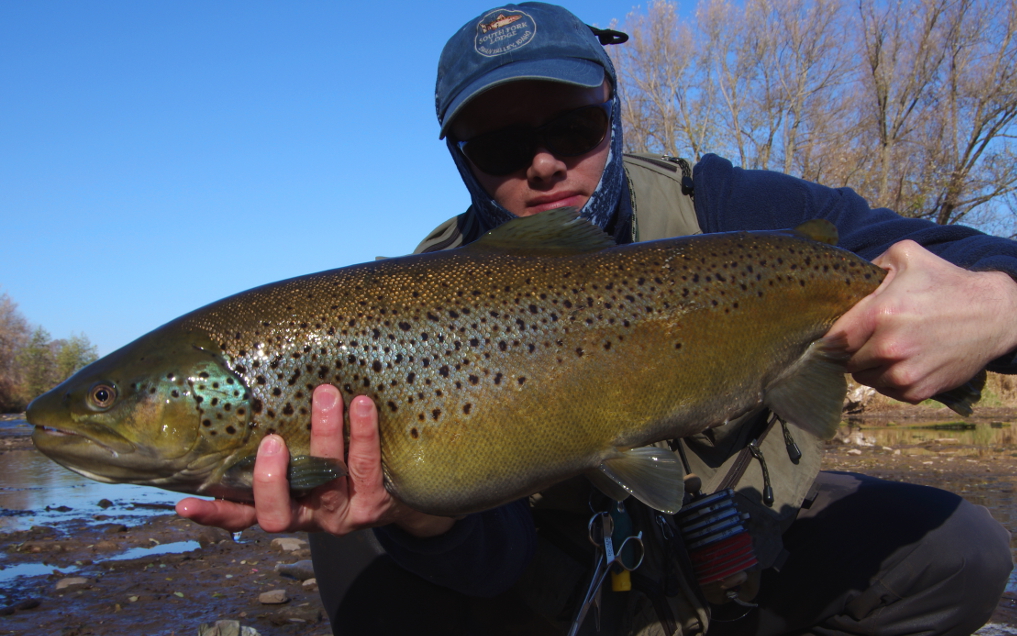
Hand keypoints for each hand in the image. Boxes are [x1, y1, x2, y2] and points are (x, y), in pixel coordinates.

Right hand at [176, 385, 454, 537]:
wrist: (405, 482)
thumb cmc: (340, 454)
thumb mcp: (306, 450)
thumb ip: (279, 431)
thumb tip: (243, 381)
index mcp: (282, 504)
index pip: (238, 515)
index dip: (212, 515)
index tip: (182, 505)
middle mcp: (307, 517)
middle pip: (278, 515)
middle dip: (270, 479)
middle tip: (272, 440)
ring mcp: (342, 514)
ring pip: (327, 482)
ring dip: (324, 436)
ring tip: (326, 393)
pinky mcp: (376, 504)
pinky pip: (368, 469)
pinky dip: (362, 433)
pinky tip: (362, 404)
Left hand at [829, 240, 1016, 403]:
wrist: (994, 314)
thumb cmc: (946, 282)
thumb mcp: (906, 256)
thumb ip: (868, 266)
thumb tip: (842, 281)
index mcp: (881, 313)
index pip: (834, 338)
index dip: (832, 337)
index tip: (838, 334)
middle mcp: (890, 347)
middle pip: (846, 360)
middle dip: (853, 350)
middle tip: (869, 338)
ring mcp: (904, 373)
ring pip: (864, 377)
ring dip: (870, 366)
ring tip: (889, 348)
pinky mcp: (918, 391)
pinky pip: (886, 390)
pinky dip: (889, 379)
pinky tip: (904, 361)